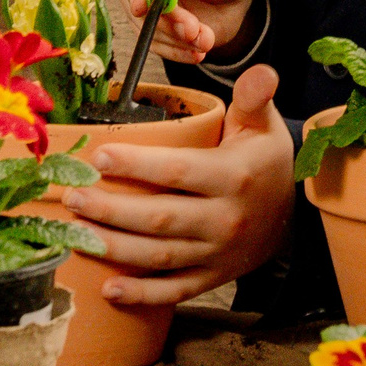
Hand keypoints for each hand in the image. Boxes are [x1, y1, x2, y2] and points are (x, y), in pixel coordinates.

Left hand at [60, 66, 292, 307]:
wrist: (293, 219)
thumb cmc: (264, 162)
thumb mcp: (263, 125)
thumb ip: (253, 97)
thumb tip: (261, 70)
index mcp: (235, 177)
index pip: (178, 171)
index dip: (137, 165)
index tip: (98, 156)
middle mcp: (226, 220)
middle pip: (160, 218)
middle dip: (111, 210)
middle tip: (71, 197)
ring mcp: (219, 254)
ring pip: (161, 256)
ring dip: (115, 249)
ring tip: (75, 235)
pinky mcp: (213, 278)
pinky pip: (176, 291)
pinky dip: (143, 295)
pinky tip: (109, 290)